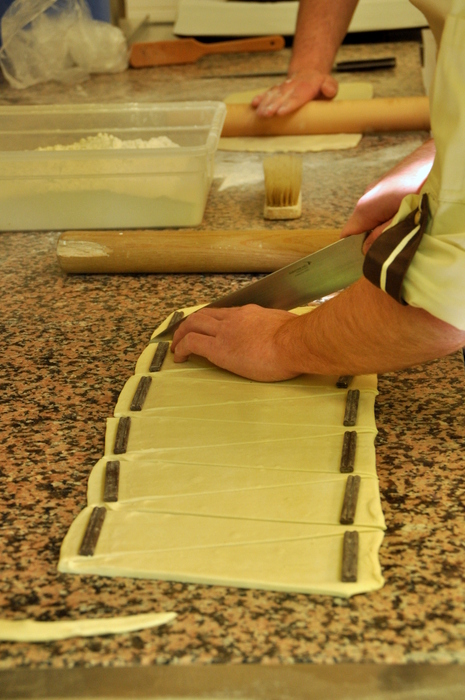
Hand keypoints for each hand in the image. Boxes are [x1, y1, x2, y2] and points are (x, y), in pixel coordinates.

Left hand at [171, 305, 299, 381]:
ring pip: (193, 324)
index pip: (225, 314)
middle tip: (183, 334)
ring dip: (181, 334)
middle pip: (204, 315)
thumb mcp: (287, 326)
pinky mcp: (219, 348)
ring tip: (176, 346)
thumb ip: (278, 329)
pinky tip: (179, 357)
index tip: (209, 328)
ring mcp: (225, 331)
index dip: (212, 320)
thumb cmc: (298, 339)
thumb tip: (284, 335)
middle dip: (190, 323)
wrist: (295, 343)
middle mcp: (234, 318)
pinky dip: (181, 347)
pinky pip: (192, 343)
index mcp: (251, 313)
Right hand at [251, 70, 337, 117]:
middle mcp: (294, 85)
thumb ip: (330, 87)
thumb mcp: (330, 85)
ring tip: (259, 113)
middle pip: (283, 95)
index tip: (281, 112)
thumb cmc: (320, 86)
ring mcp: (284, 87)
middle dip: (273, 105)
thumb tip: (328, 90)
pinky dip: (260, 98)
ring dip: (265, 104)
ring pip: (274, 94)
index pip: (298, 95)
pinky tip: (254, 104)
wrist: (309, 73)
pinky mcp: (277, 89)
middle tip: (267, 114)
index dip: (289, 104)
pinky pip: (268, 93)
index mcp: (308, 85)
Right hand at [341, 139, 435, 248]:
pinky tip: (408, 213)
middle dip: (374, 239)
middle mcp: (366, 197)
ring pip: (374, 217)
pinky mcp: (387, 185)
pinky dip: (392, 214)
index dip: (353, 250)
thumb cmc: (422, 184)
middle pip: (362, 227)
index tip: (367, 259)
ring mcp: (376, 189)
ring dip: (385, 226)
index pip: (347, 235)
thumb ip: (382, 236)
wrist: (438, 156)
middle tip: (393, 246)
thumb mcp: (403, 218)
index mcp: (365, 207)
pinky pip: (383, 206)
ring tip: (405, 227)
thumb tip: (367, 251)